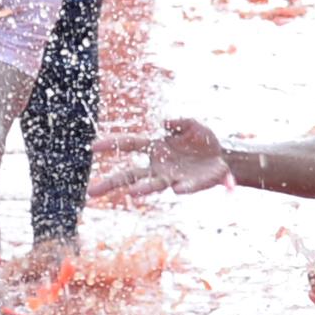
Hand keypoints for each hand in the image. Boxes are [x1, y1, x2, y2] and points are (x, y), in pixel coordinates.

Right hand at [92, 117, 229, 199]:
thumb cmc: (203, 140)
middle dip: (110, 182)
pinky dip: (183, 187)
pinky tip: (178, 188)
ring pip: (152, 185)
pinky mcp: (189, 185)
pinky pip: (185, 186)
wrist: (224, 158)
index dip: (112, 144)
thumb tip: (164, 122)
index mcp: (155, 147)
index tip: (93, 147)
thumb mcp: (192, 125)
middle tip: (91, 192)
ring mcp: (171, 177)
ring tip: (132, 193)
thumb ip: (179, 121)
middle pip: (129, 175)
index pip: (129, 145)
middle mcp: (158, 166)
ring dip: (143, 188)